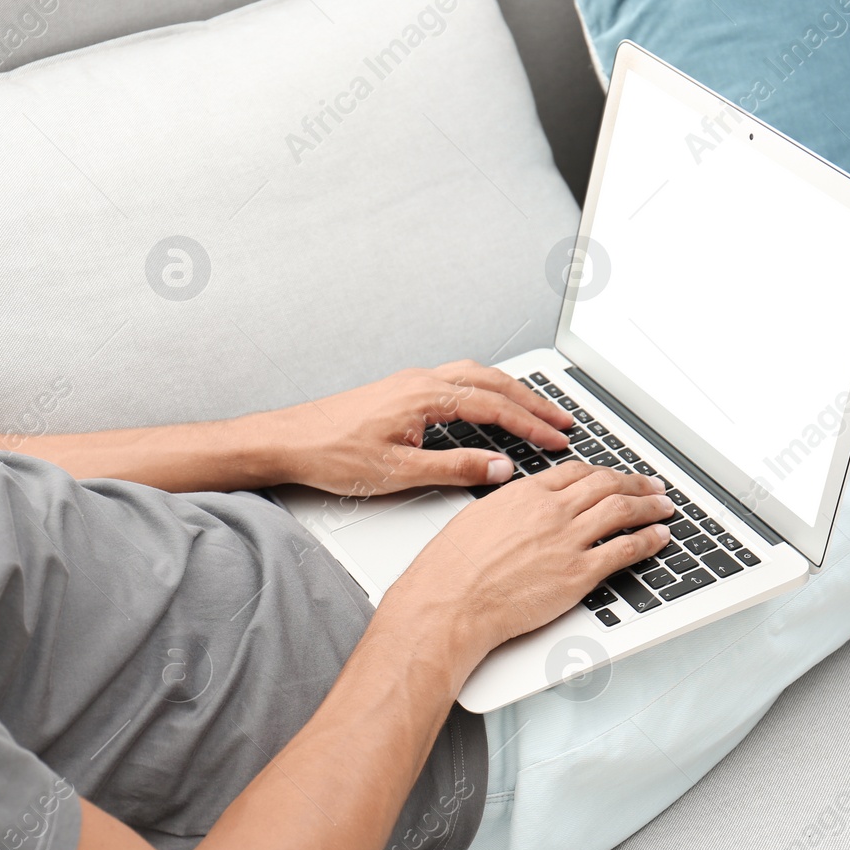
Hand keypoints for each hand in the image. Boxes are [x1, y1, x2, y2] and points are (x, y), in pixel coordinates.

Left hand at [268, 359, 573, 495]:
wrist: (288, 441)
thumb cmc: (332, 454)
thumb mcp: (399, 472)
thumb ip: (455, 468)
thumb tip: (500, 468)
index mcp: (426, 396)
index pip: (494, 406)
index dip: (531, 424)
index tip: (556, 439)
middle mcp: (421, 381)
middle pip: (492, 383)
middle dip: (532, 402)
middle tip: (562, 421)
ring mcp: (411, 382)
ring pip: (475, 376)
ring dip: (509, 392)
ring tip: (535, 411)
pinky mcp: (401, 390)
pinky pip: (456, 380)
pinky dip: (484, 390)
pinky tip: (488, 404)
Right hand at [374, 462, 674, 688]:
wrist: (451, 601)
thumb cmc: (452, 569)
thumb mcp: (476, 518)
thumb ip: (507, 509)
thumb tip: (519, 511)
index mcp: (524, 493)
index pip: (576, 473)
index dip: (603, 472)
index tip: (614, 476)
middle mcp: (550, 510)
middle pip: (605, 486)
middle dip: (635, 485)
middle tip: (652, 487)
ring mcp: (567, 540)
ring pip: (622, 511)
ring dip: (650, 507)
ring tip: (664, 507)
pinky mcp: (579, 573)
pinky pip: (625, 550)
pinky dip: (648, 541)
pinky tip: (658, 538)